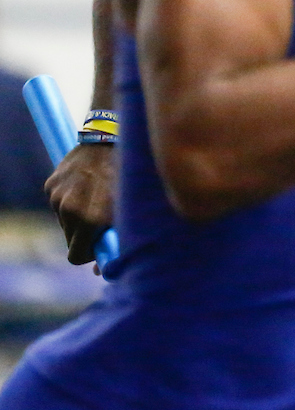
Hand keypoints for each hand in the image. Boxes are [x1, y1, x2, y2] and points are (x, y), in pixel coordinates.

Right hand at [45, 144, 114, 264]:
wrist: (111, 138)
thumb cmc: (126, 177)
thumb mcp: (128, 211)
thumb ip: (116, 242)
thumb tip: (100, 270)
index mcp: (90, 220)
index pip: (75, 256)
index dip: (87, 254)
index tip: (96, 246)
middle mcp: (70, 209)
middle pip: (70, 239)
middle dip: (84, 234)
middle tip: (100, 218)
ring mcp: (58, 196)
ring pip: (65, 220)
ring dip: (78, 214)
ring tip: (96, 195)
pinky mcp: (51, 184)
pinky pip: (59, 202)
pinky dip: (70, 198)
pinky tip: (85, 183)